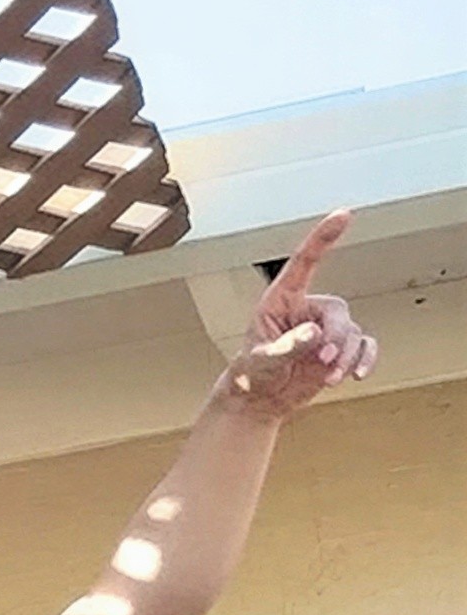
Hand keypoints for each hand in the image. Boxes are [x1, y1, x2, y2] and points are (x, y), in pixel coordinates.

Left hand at [220, 211, 377, 419]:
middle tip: (323, 362)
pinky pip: (364, 346)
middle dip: (336, 338)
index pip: (305, 262)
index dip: (323, 238)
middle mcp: (307, 310)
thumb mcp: (261, 361)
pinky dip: (365, 359)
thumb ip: (285, 347)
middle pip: (338, 311)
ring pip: (353, 332)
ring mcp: (325, 330)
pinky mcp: (338, 350)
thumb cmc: (250, 374)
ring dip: (346, 357)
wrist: (258, 400)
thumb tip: (313, 334)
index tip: (343, 214)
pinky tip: (358, 375)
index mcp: (282, 301)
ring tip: (328, 377)